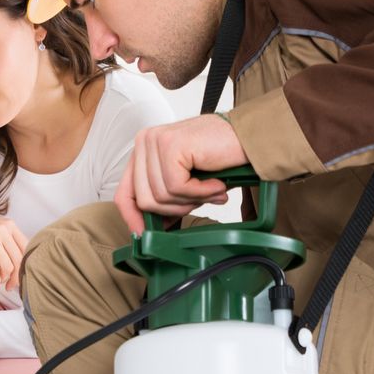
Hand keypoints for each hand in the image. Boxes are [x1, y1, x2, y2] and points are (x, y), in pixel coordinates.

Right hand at [0, 204, 29, 291]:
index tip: (20, 276)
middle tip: (11, 285)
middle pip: (18, 260)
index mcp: (9, 225)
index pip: (27, 249)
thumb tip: (18, 263)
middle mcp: (2, 230)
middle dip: (16, 277)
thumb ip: (7, 241)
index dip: (25, 266)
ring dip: (4, 279)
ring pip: (7, 266)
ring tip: (0, 283)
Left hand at [113, 113, 248, 234]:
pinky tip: (216, 185)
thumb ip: (163, 199)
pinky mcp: (170, 145)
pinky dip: (200, 192)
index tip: (144, 235)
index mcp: (142, 150)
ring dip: (190, 200)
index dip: (133, 218)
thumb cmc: (219, 158)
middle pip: (144, 200)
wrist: (249, 138)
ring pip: (160, 196)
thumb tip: (148, 228)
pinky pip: (177, 187)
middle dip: (174, 209)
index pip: (123, 193)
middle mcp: (144, 142)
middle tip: (198, 201)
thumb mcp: (183, 182)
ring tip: (210, 190)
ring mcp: (155, 141)